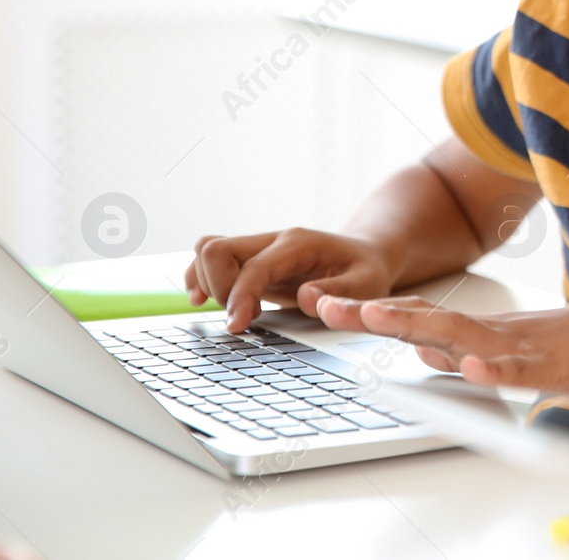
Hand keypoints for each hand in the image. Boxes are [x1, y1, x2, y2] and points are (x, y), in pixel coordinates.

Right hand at [185, 227, 394, 331]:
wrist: (365, 256)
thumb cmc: (366, 271)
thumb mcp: (368, 284)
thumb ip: (341, 293)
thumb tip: (307, 298)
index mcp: (298, 244)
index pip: (253, 267)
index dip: (239, 297)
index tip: (237, 327)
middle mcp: (272, 241)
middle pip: (216, 248)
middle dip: (216, 287)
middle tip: (240, 317)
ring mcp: (258, 249)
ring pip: (206, 250)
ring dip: (205, 283)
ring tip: (230, 311)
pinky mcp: (250, 261)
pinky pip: (208, 260)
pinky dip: (200, 280)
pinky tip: (207, 301)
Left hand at [313, 295, 568, 397]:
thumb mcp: (509, 349)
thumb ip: (468, 349)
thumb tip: (425, 350)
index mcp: (481, 330)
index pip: (420, 316)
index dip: (376, 311)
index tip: (331, 305)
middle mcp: (492, 332)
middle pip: (427, 319)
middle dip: (377, 314)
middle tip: (330, 306)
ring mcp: (519, 346)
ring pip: (464, 335)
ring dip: (420, 325)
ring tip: (382, 317)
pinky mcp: (551, 366)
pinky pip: (519, 369)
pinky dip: (495, 369)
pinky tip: (473, 368)